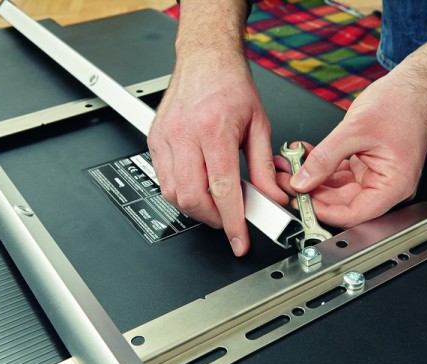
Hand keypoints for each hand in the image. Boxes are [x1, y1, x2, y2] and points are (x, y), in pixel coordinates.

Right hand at [148, 51, 286, 255]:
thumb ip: (263, 166)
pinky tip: (198, 184)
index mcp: (214, 130)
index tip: (239, 240)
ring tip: (216, 200)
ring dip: (196, 207)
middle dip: (212, 219)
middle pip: (191, 198)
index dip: (233, 222)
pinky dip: (181, 191)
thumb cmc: (230, 85)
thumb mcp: (258, 125)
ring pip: (173, 194)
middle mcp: (184, 135)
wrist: (205, 59)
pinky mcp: (154, 140)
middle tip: (229, 218)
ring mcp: (165, 138)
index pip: (223, 190)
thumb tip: (271, 196)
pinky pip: (164, 179)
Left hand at [275, 72, 426, 227]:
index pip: (355, 213)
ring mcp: (376, 176)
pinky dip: (322, 167)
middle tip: (289, 183)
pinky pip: (340, 175)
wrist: (413, 85)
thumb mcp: (354, 130)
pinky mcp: (367, 166)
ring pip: (338, 190)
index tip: (302, 203)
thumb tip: (302, 180)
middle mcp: (388, 185)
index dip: (326, 212)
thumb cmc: (402, 103)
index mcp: (395, 184)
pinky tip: (305, 158)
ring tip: (292, 168)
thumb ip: (325, 158)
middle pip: (344, 203)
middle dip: (314, 194)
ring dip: (314, 179)